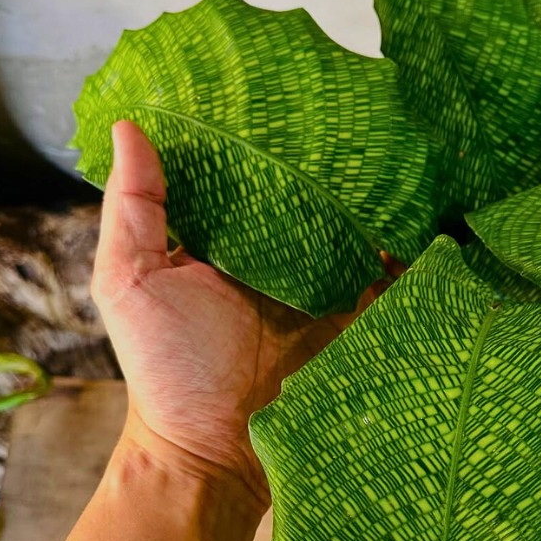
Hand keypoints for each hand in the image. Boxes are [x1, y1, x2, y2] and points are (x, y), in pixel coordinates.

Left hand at [92, 122, 363, 509]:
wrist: (221, 448)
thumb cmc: (168, 368)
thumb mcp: (130, 281)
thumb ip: (133, 209)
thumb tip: (129, 126)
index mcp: (217, 244)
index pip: (238, 178)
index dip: (250, 139)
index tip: (270, 91)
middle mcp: (268, 259)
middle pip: (299, 198)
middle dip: (318, 162)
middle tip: (344, 111)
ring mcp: (314, 286)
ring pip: (343, 229)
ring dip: (361, 200)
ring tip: (387, 150)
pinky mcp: (351, 315)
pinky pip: (379, 274)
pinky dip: (396, 247)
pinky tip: (411, 213)